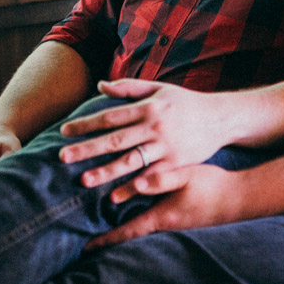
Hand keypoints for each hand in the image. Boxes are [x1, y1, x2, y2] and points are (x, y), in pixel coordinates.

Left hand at [59, 80, 233, 189]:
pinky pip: (151, 178)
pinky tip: (115, 198)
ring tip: (84, 181)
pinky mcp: (176, 164)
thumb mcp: (160, 89)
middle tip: (62, 157)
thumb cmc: (186, 102)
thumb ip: (129, 87)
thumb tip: (101, 85)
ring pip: (131, 161)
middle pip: (115, 139)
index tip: (64, 132)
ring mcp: (166, 147)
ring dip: (106, 172)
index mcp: (149, 107)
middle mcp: (155, 127)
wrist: (220, 118)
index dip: (86, 124)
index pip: (110, 116)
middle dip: (87, 149)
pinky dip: (133, 188)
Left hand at [89, 164, 240, 246]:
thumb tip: (136, 183)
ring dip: (123, 232)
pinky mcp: (181, 221)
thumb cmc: (213, 187)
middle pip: (130, 236)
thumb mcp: (186, 176)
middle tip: (86, 243)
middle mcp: (164, 225)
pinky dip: (138, 224)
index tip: (85, 248)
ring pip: (141, 230)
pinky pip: (153, 224)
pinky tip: (135, 216)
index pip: (127, 232)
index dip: (105, 240)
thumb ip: (161, 179)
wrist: (240, 199)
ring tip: (104, 231)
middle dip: (110, 239)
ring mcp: (174, 226)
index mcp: (161, 217)